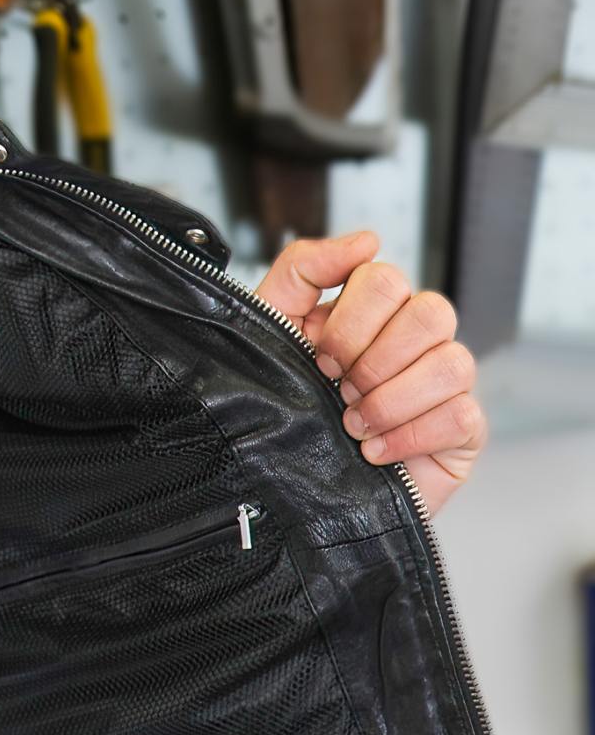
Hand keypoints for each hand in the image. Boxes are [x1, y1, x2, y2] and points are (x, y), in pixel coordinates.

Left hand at [254, 232, 487, 516]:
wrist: (288, 494)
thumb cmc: (284, 410)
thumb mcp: (273, 330)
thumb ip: (304, 270)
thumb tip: (368, 240)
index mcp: (377, 311)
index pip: (386, 279)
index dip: (349, 323)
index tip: (319, 359)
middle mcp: (418, 341)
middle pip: (431, 313)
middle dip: (373, 362)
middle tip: (340, 393)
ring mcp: (446, 385)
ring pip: (452, 364)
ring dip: (391, 401)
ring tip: (354, 427)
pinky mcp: (462, 432)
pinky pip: (462, 416)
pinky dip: (411, 436)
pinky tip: (374, 455)